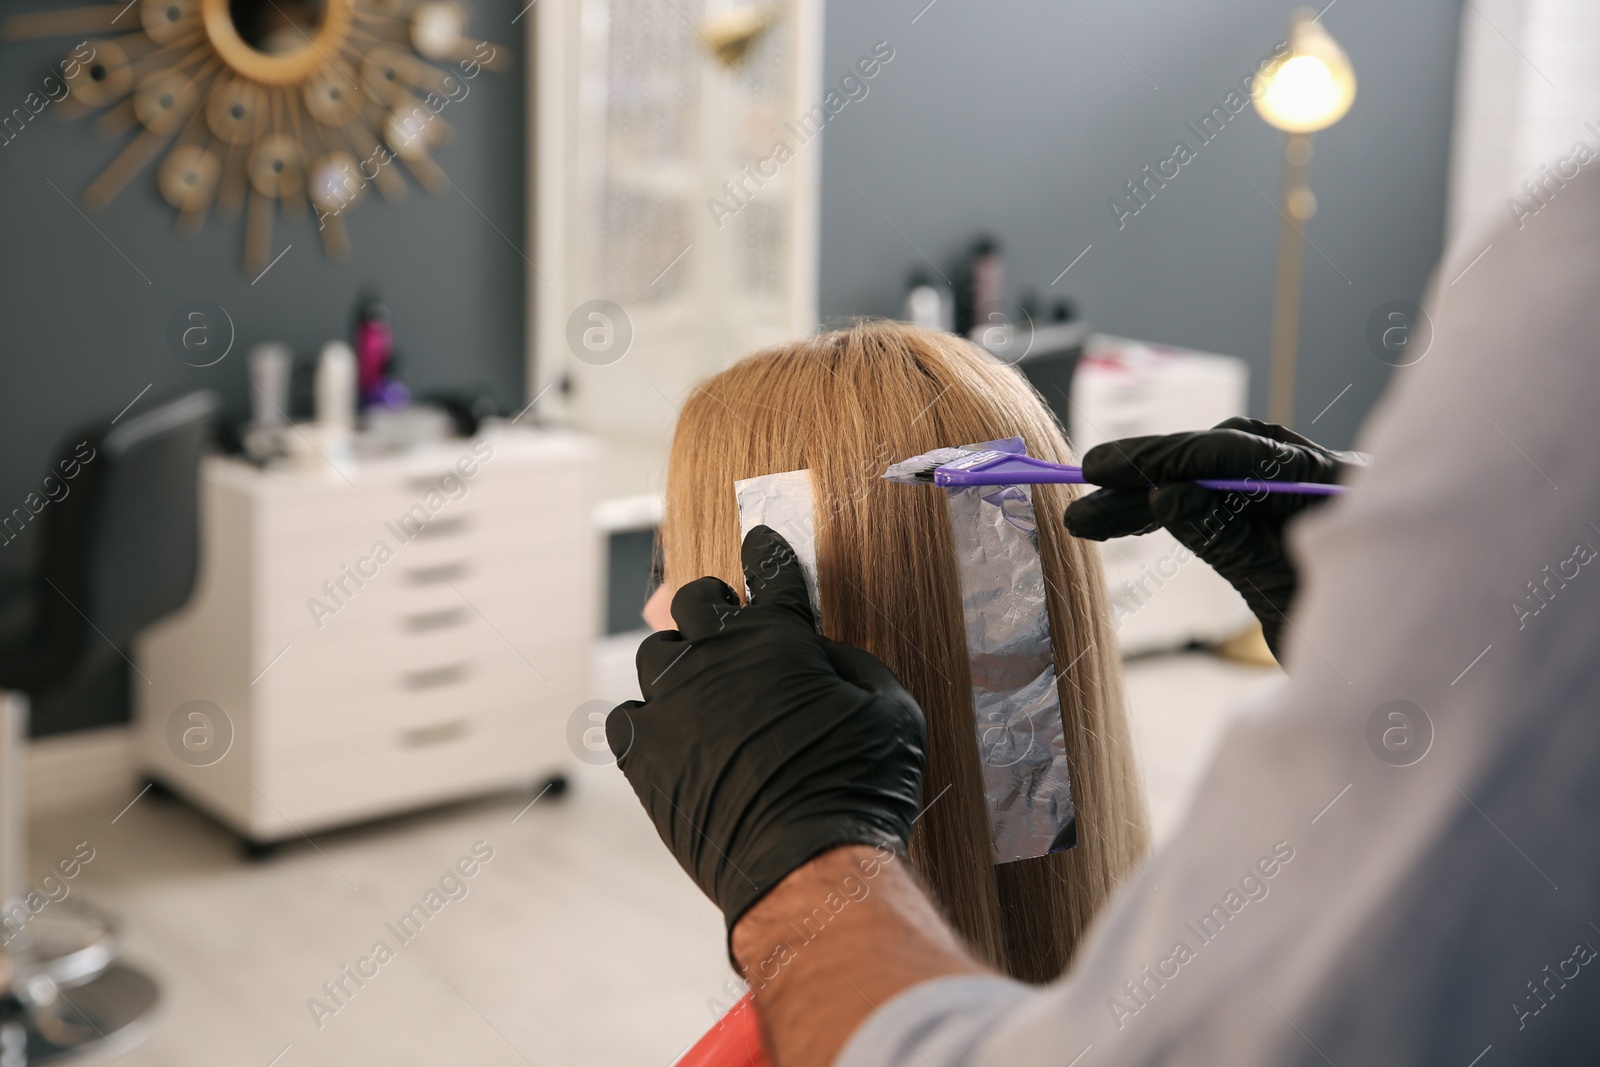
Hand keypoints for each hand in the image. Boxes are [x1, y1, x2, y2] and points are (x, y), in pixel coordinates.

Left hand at [607, 526, 926, 944]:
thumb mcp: (892, 706)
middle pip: (695, 600)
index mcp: (777, 634)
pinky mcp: (642, 753)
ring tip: (698, 683)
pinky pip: (627, 715)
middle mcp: (715, 655)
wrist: (806, 864)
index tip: (761, 544)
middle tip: (728, 621)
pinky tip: (668, 733)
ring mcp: (671, 702)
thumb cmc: (861, 785)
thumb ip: (850, 662)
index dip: (768, 554)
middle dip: (714, 604)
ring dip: (679, 659)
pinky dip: (647, 718)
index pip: (769, 571)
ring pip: (656, 653)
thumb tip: (818, 652)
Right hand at [1062, 417, 1359, 657]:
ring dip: (1155, 495)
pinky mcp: (1296, 521)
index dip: (1168, 458)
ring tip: (1092, 518)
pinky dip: (1182, 511)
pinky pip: (1230, 504)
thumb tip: (1165, 496)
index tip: (1105, 470)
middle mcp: (1327, 480)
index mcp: (1339, 488)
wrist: (1397, 684)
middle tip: (1084, 489)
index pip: (1240, 456)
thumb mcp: (1285, 598)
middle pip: (1225, 457)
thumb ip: (1230, 542)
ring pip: (1221, 479)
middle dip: (1149, 474)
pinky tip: (1138, 520)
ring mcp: (1313, 498)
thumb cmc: (1359, 651)